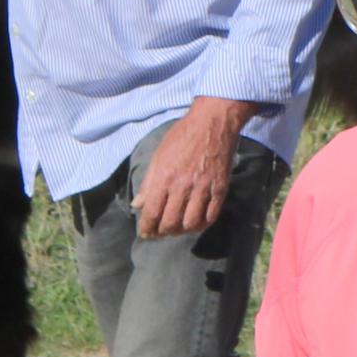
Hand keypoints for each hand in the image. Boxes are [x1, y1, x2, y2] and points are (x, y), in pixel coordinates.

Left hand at [134, 99, 256, 240]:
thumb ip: (148, 182)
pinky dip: (203, 224)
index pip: (152, 212)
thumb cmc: (182, 136)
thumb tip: (137, 204)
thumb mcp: (159, 155)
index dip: (147, 227)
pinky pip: (211, 215)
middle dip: (163, 232)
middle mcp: (182, 186)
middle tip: (161, 232)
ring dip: (182, 231)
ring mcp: (203, 188)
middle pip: (171, 222)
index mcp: (164, 177)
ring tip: (178, 229)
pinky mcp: (220, 188)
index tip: (145, 233)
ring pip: (191, 223)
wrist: (213, 122)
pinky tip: (197, 223)